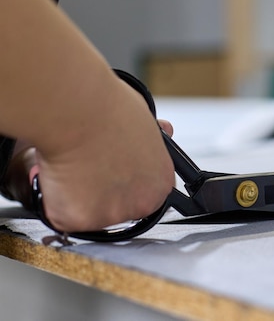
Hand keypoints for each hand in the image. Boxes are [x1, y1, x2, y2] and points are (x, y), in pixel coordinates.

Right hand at [1, 92, 174, 232]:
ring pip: (87, 213)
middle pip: (116, 209)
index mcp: (161, 183)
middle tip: (86, 167)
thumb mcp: (146, 123)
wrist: (79, 112)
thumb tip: (162, 131)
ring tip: (72, 164)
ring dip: (75, 195)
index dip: (122, 182)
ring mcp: (112, 215)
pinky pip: (61, 215)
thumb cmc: (109, 110)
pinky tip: (58, 174)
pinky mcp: (80, 220)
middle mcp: (142, 203)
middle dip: (99, 193)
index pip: (144, 195)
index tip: (110, 173)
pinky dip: (54, 197)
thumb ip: (153, 139)